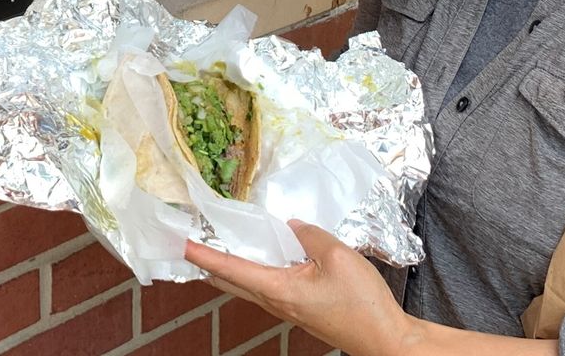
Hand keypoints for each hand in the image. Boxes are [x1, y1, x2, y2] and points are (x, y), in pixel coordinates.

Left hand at [184, 220, 422, 355]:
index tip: (179, 241)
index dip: (202, 254)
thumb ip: (309, 235)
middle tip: (190, 241)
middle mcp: (276, 302)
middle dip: (207, 262)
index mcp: (278, 289)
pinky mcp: (300, 309)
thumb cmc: (362, 303)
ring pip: (248, 285)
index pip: (229, 268)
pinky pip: (269, 287)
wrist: (385, 338)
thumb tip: (292, 226)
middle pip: (230, 281)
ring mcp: (288, 308)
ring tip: (218, 244)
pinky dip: (256, 270)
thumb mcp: (337, 255)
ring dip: (230, 266)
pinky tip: (263, 257)